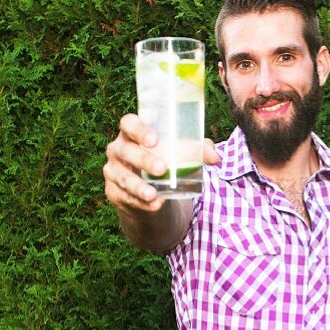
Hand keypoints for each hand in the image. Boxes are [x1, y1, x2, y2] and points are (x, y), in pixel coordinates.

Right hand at [103, 114, 220, 212]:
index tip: (154, 140)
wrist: (151, 195)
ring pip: (123, 178)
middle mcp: (118, 150)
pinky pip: (125, 197)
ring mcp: (113, 172)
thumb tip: (215, 157)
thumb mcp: (181, 154)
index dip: (139, 130)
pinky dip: (140, 202)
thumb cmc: (165, 163)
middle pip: (126, 151)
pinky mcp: (114, 193)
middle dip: (143, 160)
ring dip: (138, 186)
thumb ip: (198, 150)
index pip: (129, 124)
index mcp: (132, 133)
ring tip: (153, 194)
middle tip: (162, 169)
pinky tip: (153, 205)